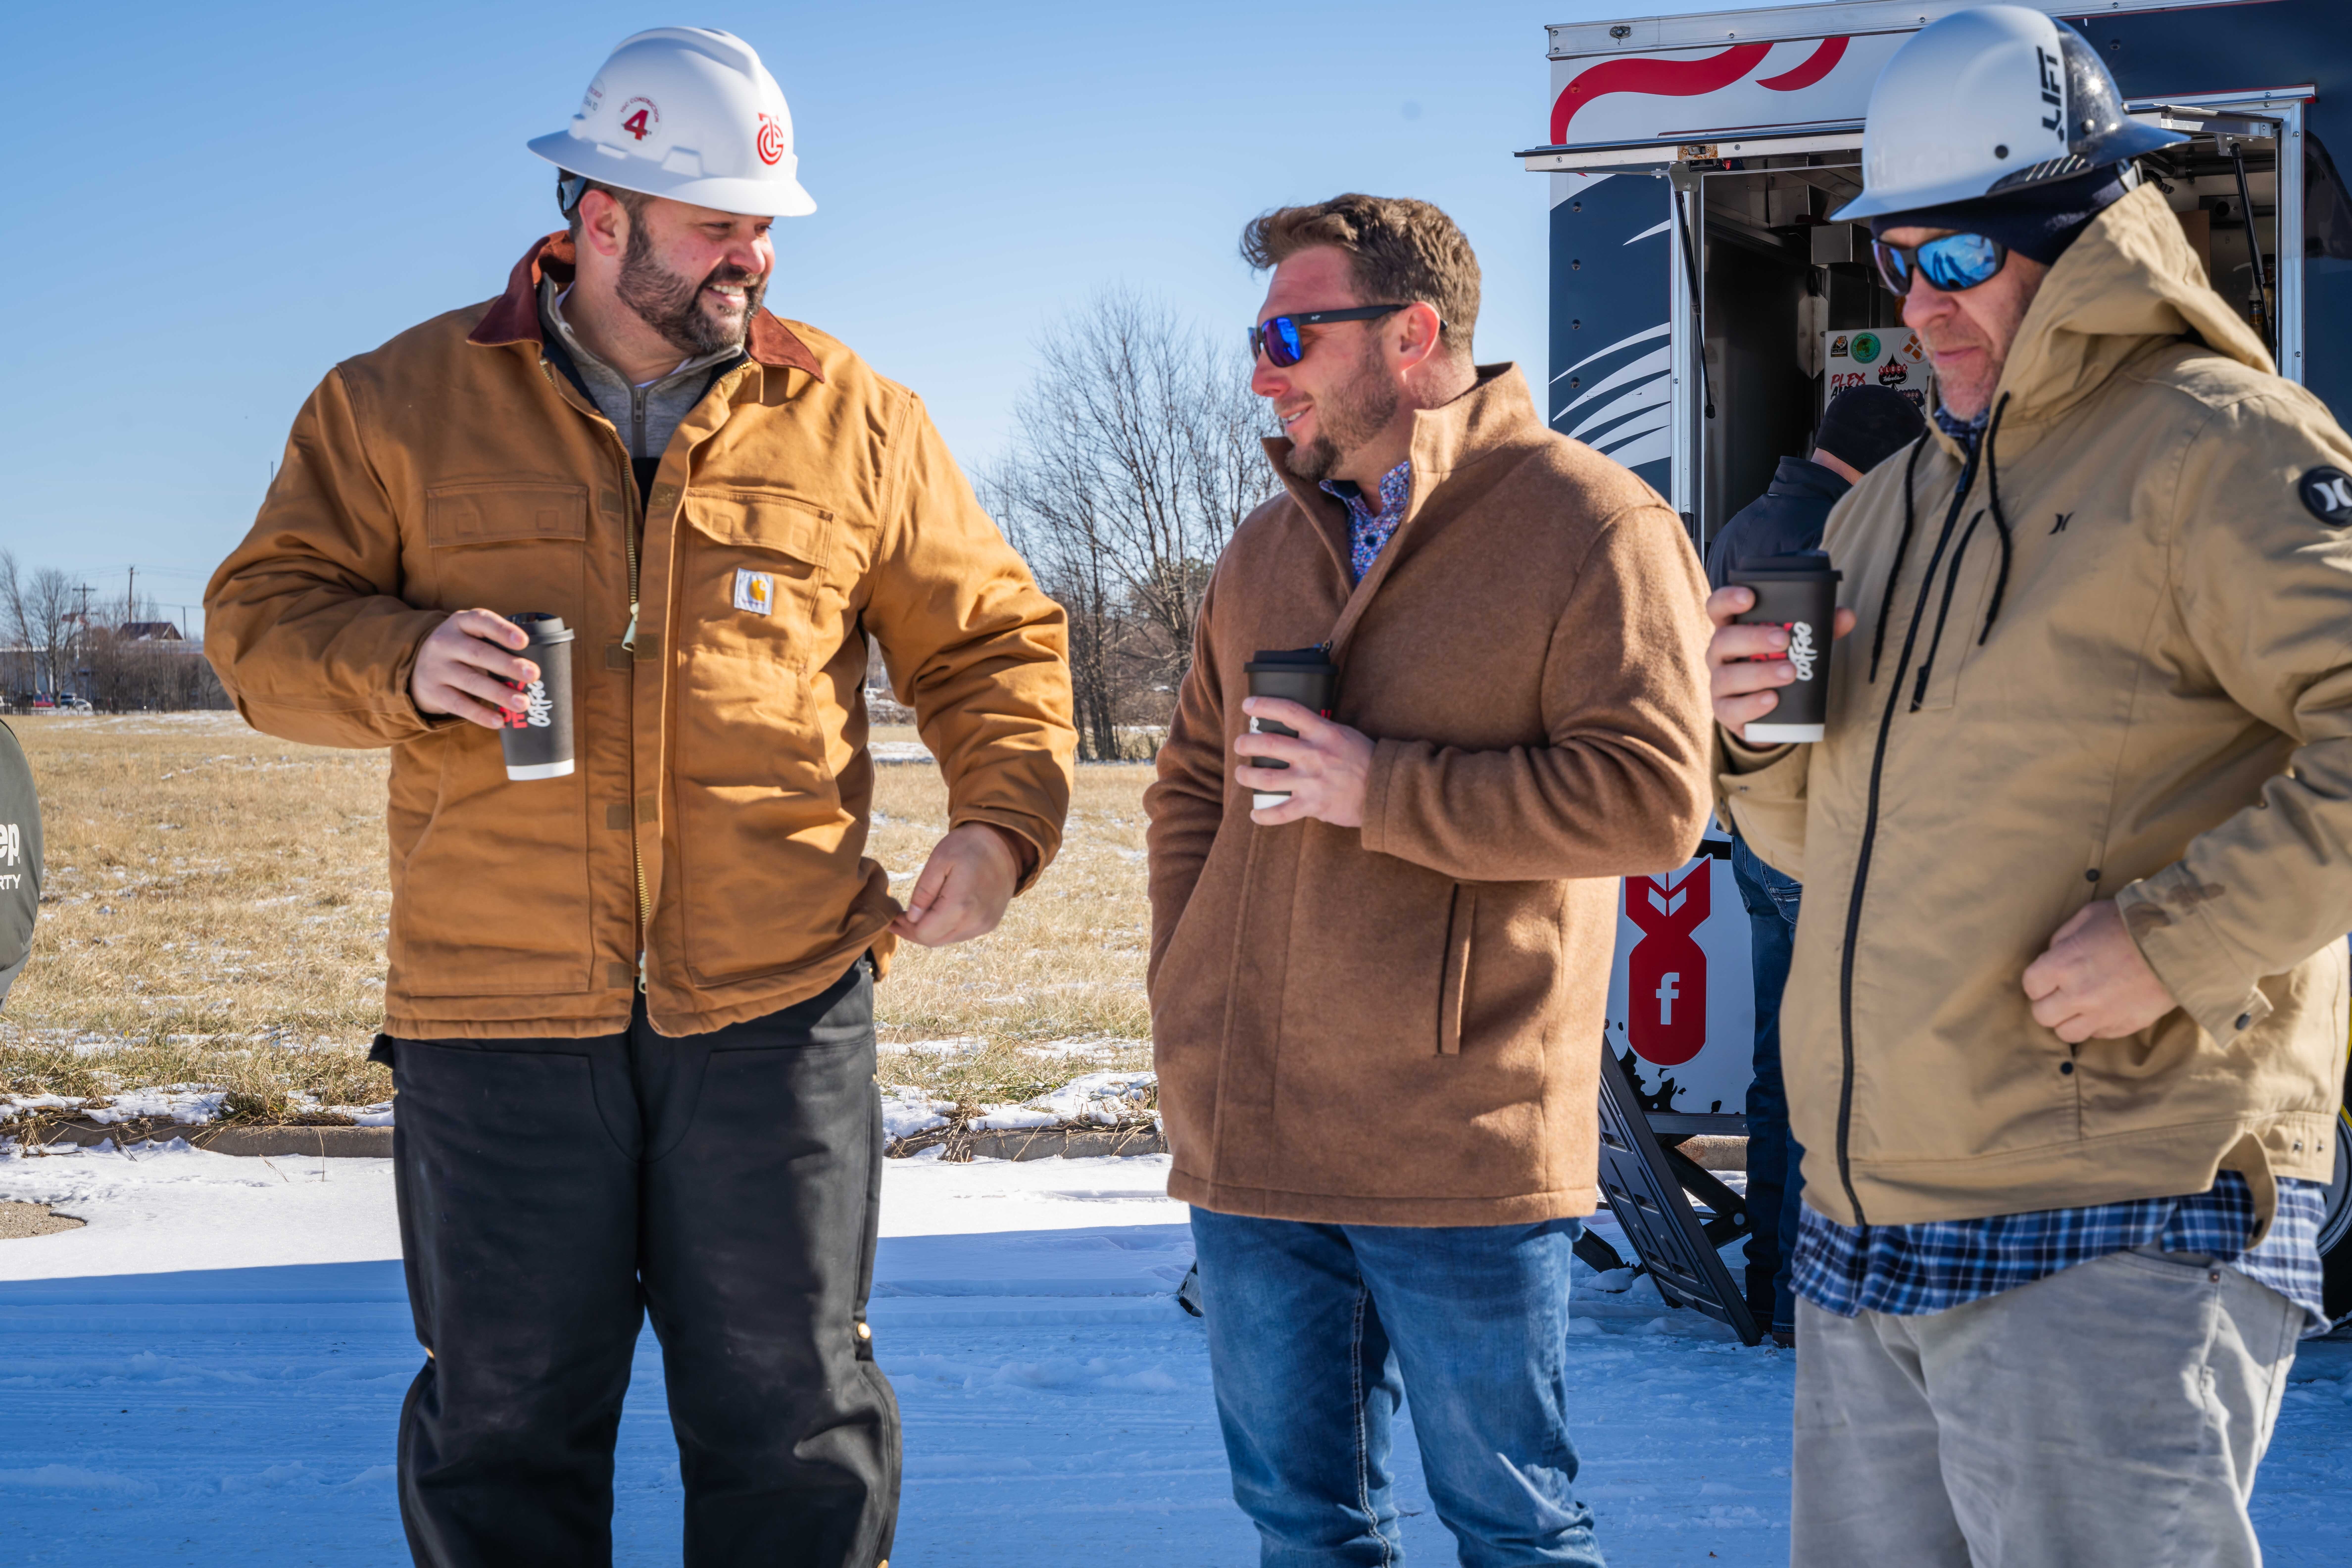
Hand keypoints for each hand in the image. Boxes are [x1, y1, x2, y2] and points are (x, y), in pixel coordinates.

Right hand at [412, 610, 537, 729]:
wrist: (419, 668)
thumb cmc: (462, 650)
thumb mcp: (471, 636)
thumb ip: (495, 644)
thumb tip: (533, 671)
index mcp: (460, 623)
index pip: (481, 621)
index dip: (502, 630)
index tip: (524, 641)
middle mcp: (445, 642)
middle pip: (479, 653)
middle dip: (508, 665)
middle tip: (533, 675)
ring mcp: (437, 667)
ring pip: (471, 681)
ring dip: (499, 693)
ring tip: (523, 704)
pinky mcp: (434, 692)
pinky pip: (459, 704)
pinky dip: (480, 714)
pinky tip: (499, 721)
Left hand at [889, 823, 1022, 946]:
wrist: (1004, 845)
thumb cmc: (968, 847)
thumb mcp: (939, 860)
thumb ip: (923, 891)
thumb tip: (911, 918)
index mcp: (960, 906)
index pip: (924, 933)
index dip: (905, 929)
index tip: (893, 918)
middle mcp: (975, 922)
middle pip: (934, 940)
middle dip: (914, 932)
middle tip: (899, 919)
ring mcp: (984, 925)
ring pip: (947, 938)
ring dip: (930, 930)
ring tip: (917, 915)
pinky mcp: (990, 923)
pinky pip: (961, 933)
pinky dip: (946, 927)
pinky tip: (938, 912)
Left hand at [1234, 698, 1373, 827]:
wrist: (1384, 790)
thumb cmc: (1364, 760)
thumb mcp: (1344, 734)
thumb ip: (1319, 731)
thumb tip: (1293, 727)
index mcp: (1323, 732)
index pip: (1288, 710)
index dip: (1263, 705)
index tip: (1247, 705)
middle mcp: (1314, 754)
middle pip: (1268, 744)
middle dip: (1246, 743)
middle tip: (1240, 745)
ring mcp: (1311, 781)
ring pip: (1265, 778)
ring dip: (1245, 776)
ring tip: (1240, 774)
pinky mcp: (1313, 805)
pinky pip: (1280, 813)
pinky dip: (1263, 815)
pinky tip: (1255, 813)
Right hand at [1707, 586, 1857, 738]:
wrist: (1772, 712)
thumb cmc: (1780, 664)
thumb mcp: (1798, 645)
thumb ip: (1819, 629)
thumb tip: (1846, 616)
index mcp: (1733, 630)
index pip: (1718, 608)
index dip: (1728, 599)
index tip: (1749, 596)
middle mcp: (1719, 655)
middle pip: (1722, 640)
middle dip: (1752, 638)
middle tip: (1784, 639)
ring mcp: (1719, 684)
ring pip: (1726, 677)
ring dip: (1759, 673)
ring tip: (1790, 672)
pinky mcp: (1724, 711)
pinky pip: (1730, 709)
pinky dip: (1751, 705)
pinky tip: (1772, 700)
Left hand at [2022, 899, 2177, 1042]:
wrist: (2179, 943)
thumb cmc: (2131, 924)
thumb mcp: (2089, 917)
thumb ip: (2063, 938)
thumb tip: (2052, 954)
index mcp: (2062, 964)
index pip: (2030, 986)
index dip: (2038, 981)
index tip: (2048, 977)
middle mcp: (2078, 994)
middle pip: (2042, 1015)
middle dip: (2048, 1004)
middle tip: (2060, 994)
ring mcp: (2102, 1014)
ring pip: (2066, 1034)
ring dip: (2068, 1021)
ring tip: (2079, 1006)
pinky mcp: (2125, 1025)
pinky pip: (2097, 1035)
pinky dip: (2095, 1025)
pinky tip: (2104, 1008)